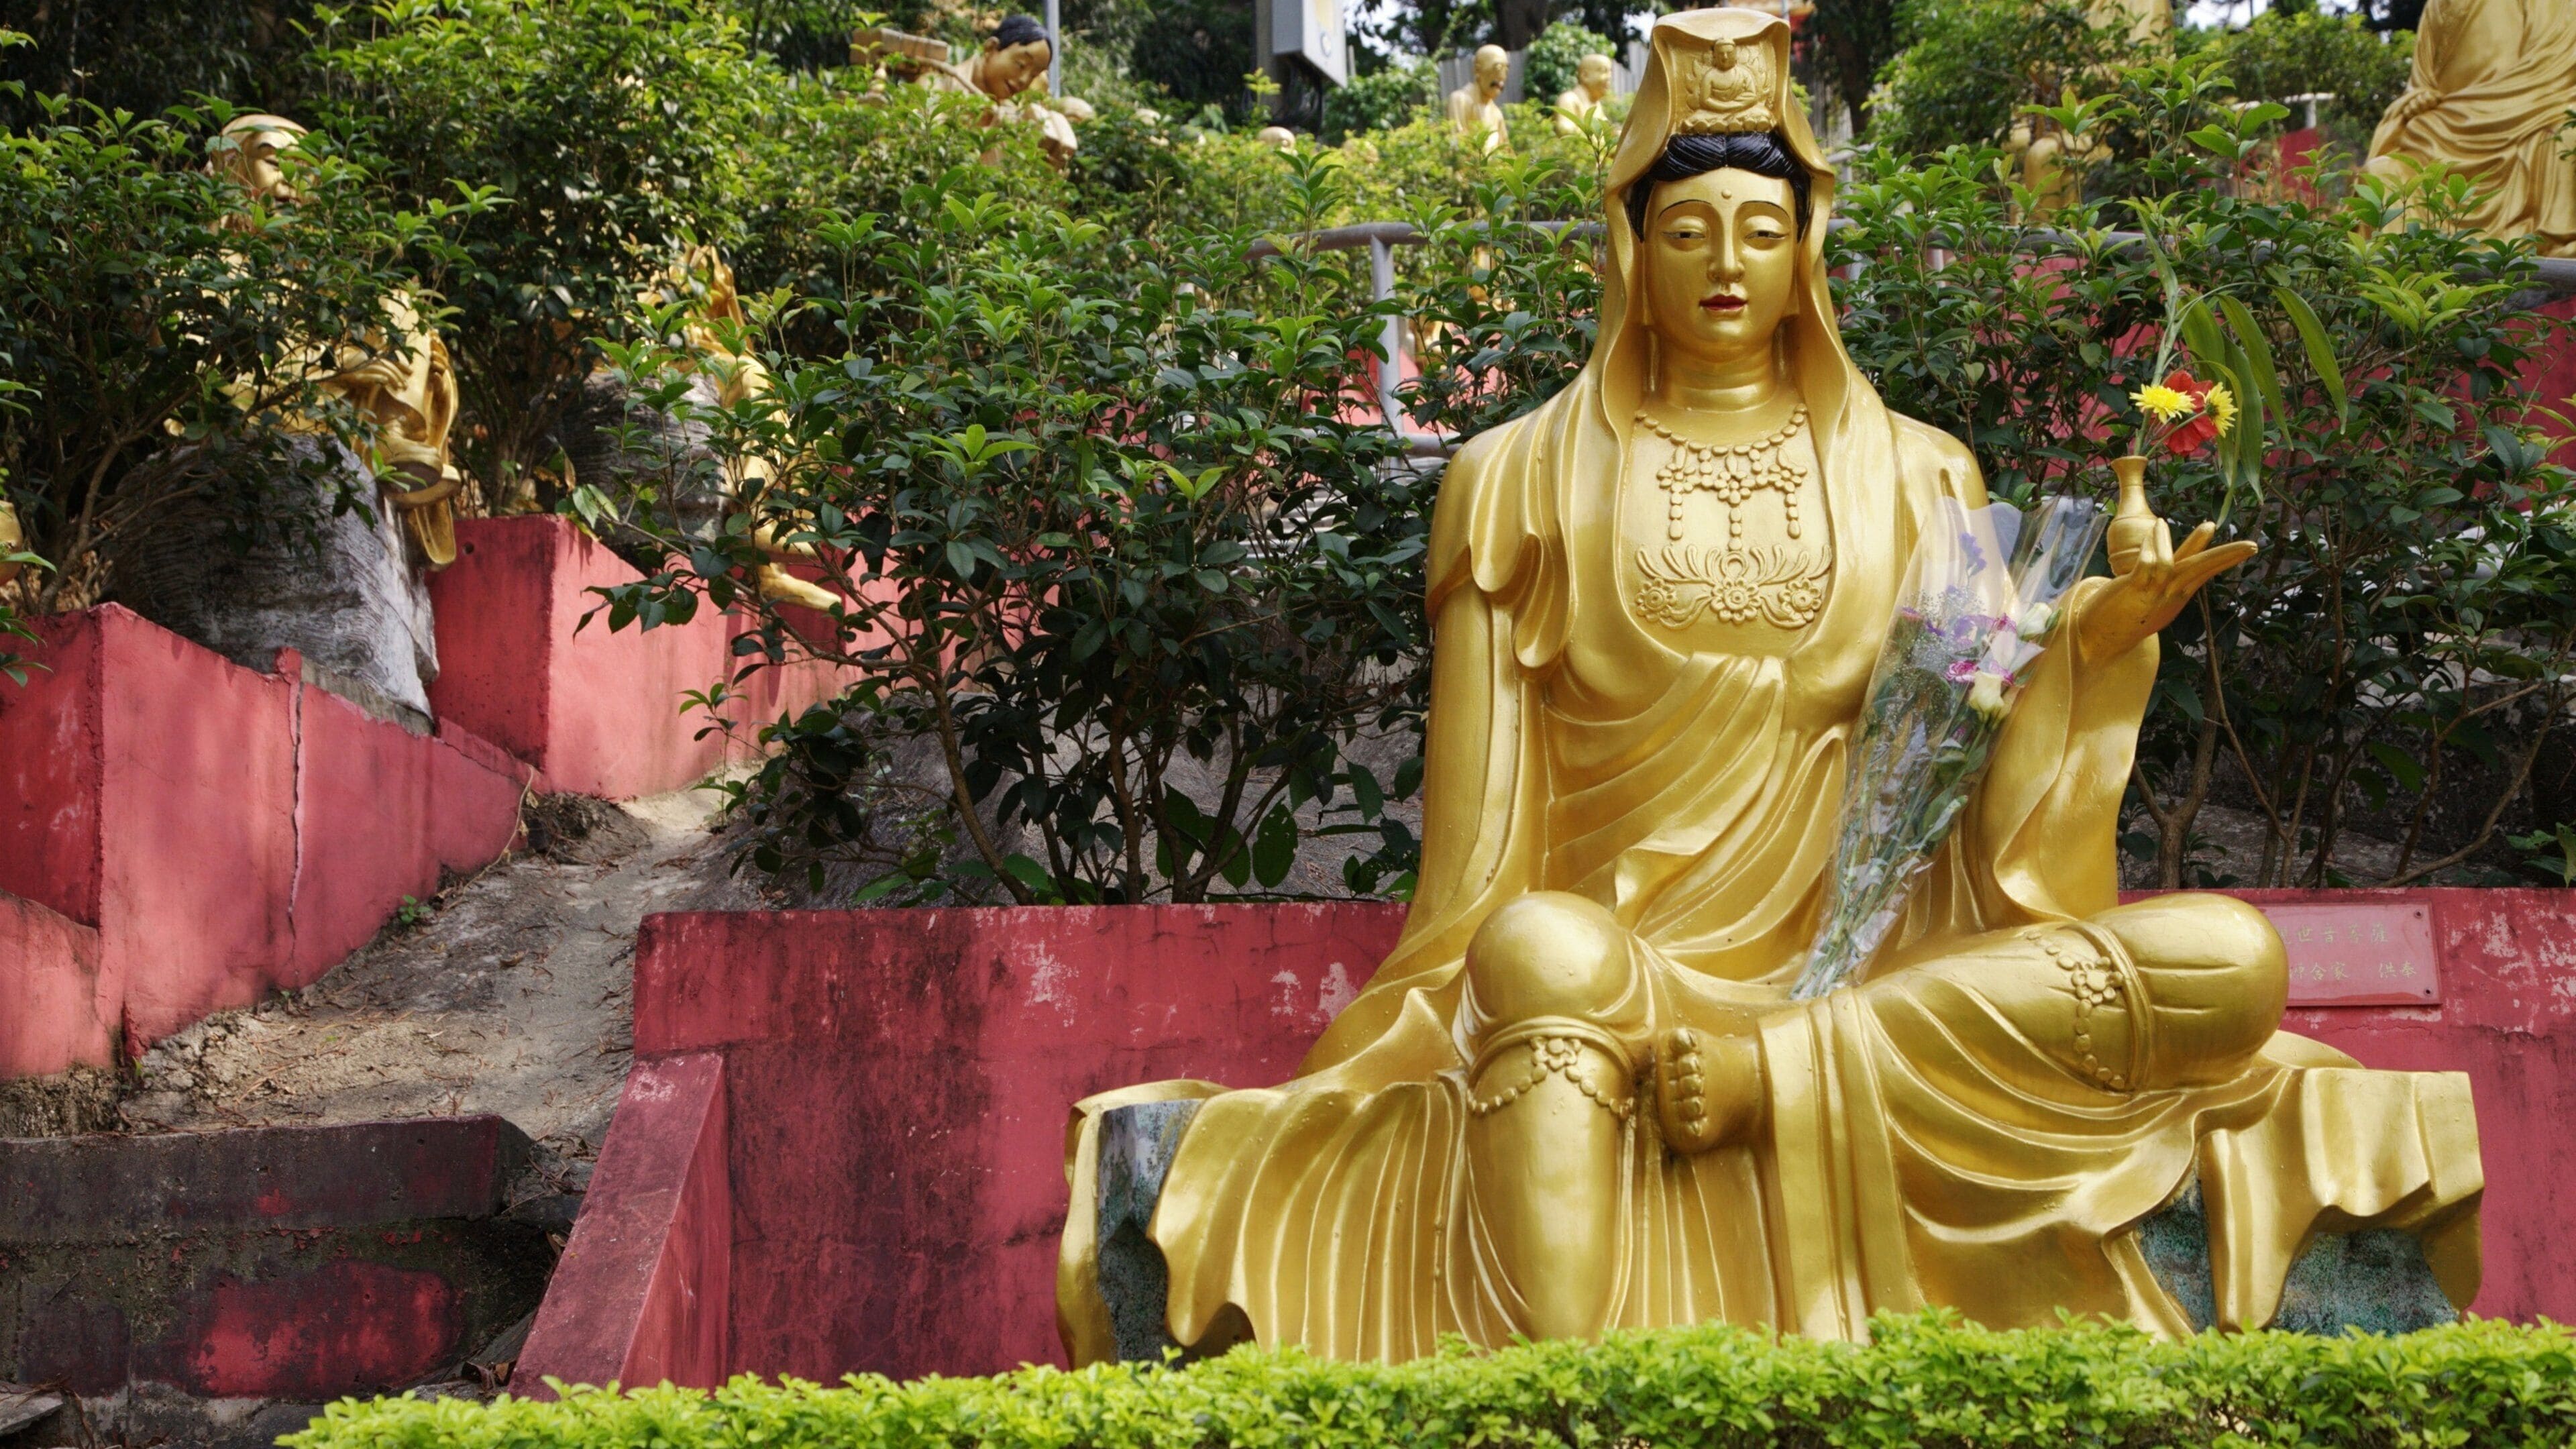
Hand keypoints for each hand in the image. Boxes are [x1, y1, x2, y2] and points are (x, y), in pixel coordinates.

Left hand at [2076, 511, 2256, 665]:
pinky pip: (2148, 565)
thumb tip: (2177, 563)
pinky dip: (2154, 545)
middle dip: (2227, 557)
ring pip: (2176, 566)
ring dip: (2184, 544)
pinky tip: (2158, 527)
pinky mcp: (2133, 590)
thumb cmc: (2125, 615)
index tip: (2250, 547)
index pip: (2206, 571)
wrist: (2097, 640)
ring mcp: (2152, 593)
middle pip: (2202, 570)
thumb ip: (2165, 577)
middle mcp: (2169, 594)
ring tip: (2195, 525)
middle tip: (2251, 546)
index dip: (2227, 558)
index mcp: (2178, 595)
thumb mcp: (2155, 597)